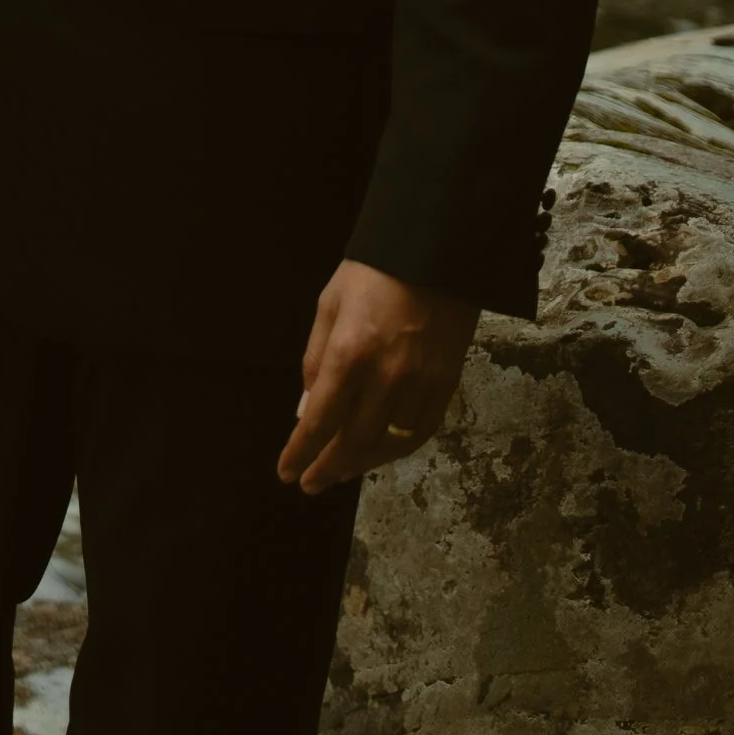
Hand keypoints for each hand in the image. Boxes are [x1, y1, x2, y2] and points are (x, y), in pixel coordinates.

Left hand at [279, 259, 478, 494]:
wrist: (435, 252)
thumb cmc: (373, 273)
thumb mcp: (329, 306)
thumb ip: (315, 360)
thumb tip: (306, 409)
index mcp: (349, 353)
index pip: (319, 420)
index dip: (301, 452)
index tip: (287, 472)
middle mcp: (386, 377)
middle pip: (353, 441)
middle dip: (327, 467)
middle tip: (311, 482)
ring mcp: (420, 384)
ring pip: (389, 444)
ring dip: (361, 464)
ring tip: (340, 472)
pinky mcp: (446, 385)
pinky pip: (420, 431)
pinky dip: (397, 449)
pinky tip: (379, 453)